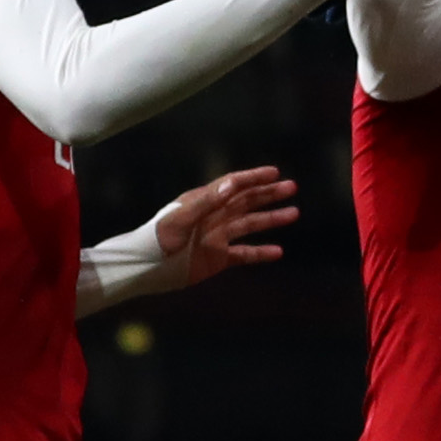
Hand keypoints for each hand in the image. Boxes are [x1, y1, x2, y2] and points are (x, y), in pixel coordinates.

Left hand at [152, 168, 298, 281]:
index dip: (254, 178)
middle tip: (292, 187)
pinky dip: (261, 253)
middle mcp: (214, 216)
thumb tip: (233, 185)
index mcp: (203, 201)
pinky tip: (278, 251)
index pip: (233, 185)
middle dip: (269, 193)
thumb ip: (207, 201)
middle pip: (246, 201)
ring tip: (294, 213)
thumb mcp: (181, 218)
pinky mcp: (218, 258)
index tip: (274, 172)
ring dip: (271, 219)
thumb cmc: (158, 239)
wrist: (146, 268)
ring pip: (250, 225)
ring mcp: (217, 237)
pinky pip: (245, 254)